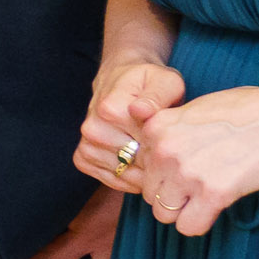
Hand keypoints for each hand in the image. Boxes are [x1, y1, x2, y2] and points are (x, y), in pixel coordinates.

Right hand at [73, 59, 189, 195]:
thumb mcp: (164, 81)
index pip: (146, 145)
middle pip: (136, 163)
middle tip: (169, 149)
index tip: (176, 139)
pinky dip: (129, 178)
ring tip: (155, 155)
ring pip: (125, 175)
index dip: (167, 147)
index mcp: (110, 109)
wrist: (119, 79)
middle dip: (157, 162)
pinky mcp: (83, 157)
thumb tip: (140, 111)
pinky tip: (139, 163)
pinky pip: (111, 180)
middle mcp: (92, 128)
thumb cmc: (148, 82)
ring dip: (144, 172)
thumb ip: (157, 95)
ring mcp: (86, 144)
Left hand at [114, 83, 258, 238]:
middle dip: (171, 193)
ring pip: (163, 214)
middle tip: (198, 185)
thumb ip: (167, 128)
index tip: (185, 168)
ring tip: (204, 198)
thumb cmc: (246, 111)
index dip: (162, 172)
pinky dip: (199, 223)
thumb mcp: (194, 108)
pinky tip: (214, 209)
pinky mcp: (214, 193)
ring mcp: (188, 173)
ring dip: (182, 211)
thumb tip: (152, 147)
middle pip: (149, 192)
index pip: (141, 166)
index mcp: (157, 127)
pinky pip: (189, 227)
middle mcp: (166, 150)